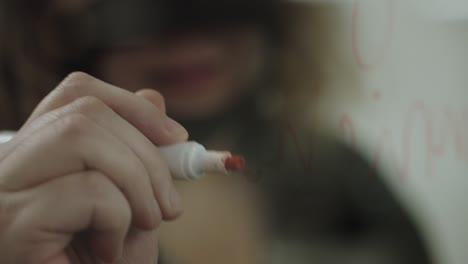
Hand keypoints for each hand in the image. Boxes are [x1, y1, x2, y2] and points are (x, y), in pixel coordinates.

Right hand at [0, 72, 186, 263]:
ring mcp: (4, 190)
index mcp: (40, 153)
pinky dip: (119, 219)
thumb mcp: (133, 201)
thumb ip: (139, 152)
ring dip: (137, 181)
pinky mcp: (11, 221)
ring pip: (83, 136)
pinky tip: (109, 251)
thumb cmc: (104, 262)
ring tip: (145, 224)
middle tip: (169, 204)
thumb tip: (155, 98)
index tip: (175, 136)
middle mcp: (11, 164)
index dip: (131, 106)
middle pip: (85, 112)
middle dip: (147, 154)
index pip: (77, 94)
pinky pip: (88, 190)